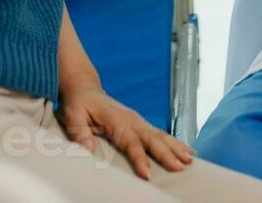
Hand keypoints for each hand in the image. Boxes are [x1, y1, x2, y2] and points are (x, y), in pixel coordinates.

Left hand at [56, 83, 194, 179]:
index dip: (139, 158)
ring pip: (160, 135)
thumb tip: (87, 150)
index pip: (130, 141)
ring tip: (189, 160)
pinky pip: (160, 133)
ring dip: (175, 147)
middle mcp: (131, 119)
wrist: (85, 88)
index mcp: (116, 119)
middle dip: (167, 153)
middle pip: (152, 138)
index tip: (147, 174)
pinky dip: (174, 142)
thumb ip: (80, 132)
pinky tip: (186, 150)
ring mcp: (137, 120)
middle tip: (181, 167)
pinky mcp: (140, 123)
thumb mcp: (72, 116)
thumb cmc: (78, 103)